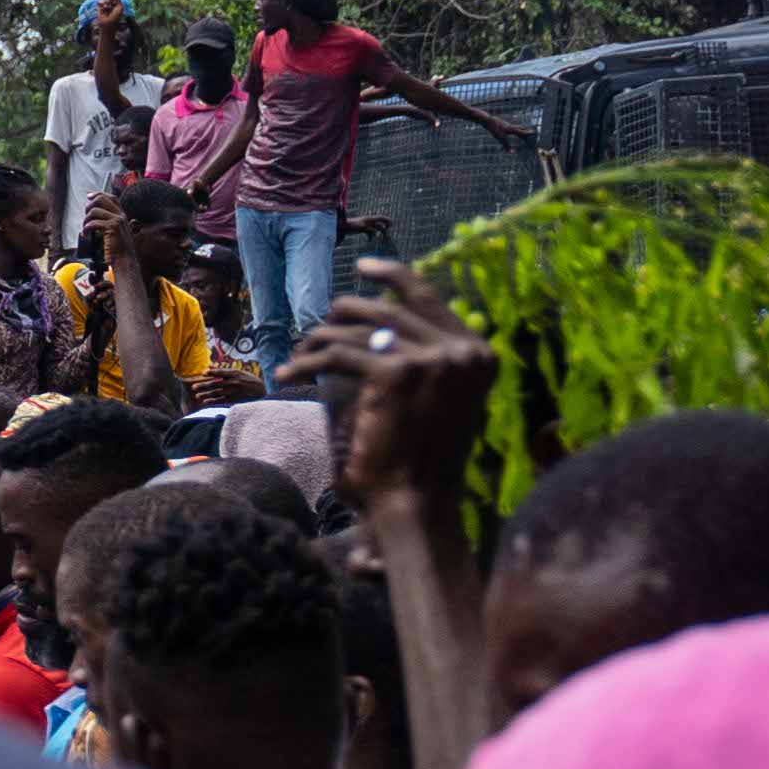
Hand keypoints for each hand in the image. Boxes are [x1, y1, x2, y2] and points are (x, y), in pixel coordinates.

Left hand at [285, 266, 492, 513]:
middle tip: (318, 329)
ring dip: (319, 340)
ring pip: (356, 329)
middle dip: (344, 313)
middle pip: (387, 308)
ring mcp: (432, 359)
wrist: (415, 500)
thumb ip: (429, 357)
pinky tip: (289, 374)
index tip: (365, 268)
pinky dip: (307, 363)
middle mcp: (462, 351)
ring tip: (298, 356)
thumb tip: (388, 324)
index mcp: (478, 354)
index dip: (394, 277)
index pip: (431, 298)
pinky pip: (336, 354)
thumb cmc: (421, 457)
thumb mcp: (441, 398)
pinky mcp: (394, 374)